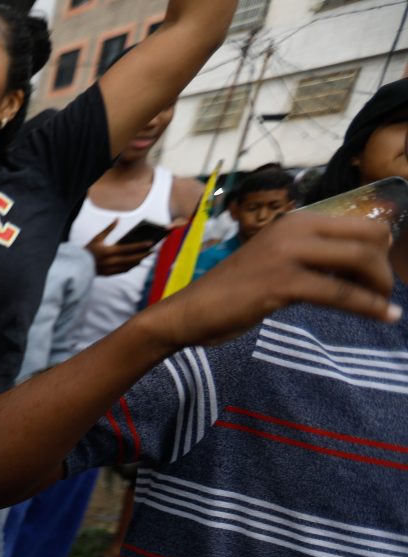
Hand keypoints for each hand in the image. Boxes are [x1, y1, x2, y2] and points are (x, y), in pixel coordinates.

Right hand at [84, 220, 158, 276]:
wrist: (78, 265)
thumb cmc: (88, 250)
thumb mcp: (97, 238)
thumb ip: (109, 229)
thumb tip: (117, 218)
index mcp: (109, 252)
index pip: (129, 249)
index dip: (141, 246)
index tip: (151, 243)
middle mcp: (111, 262)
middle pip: (132, 259)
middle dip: (144, 255)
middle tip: (152, 251)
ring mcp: (111, 269)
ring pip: (129, 266)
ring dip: (139, 261)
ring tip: (146, 256)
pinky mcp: (109, 274)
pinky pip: (124, 271)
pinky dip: (131, 267)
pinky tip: (136, 263)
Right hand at [151, 211, 397, 348]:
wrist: (189, 312)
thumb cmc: (232, 293)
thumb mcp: (276, 262)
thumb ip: (311, 257)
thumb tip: (358, 265)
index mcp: (296, 220)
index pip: (360, 224)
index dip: (381, 249)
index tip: (381, 273)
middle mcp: (295, 228)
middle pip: (367, 238)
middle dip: (384, 268)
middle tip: (384, 292)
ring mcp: (288, 253)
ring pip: (359, 261)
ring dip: (380, 286)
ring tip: (386, 306)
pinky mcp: (283, 282)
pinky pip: (340, 294)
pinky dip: (368, 307)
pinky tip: (384, 316)